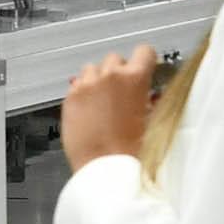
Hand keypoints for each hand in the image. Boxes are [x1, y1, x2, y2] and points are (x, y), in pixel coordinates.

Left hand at [58, 49, 165, 169]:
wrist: (106, 171)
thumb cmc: (132, 152)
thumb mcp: (155, 122)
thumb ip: (153, 100)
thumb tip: (152, 95)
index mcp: (135, 79)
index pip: (144, 51)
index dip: (146, 62)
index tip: (144, 70)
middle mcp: (109, 77)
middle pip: (116, 59)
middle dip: (120, 73)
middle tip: (123, 93)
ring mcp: (86, 86)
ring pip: (93, 69)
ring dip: (99, 80)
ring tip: (104, 101)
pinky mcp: (69, 99)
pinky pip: (77, 85)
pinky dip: (84, 93)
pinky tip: (91, 111)